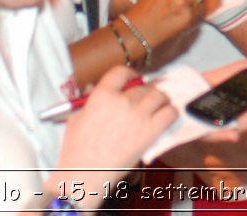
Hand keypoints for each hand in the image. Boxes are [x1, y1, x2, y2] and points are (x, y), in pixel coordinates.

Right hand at [52, 66, 175, 203]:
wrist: (85, 174)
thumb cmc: (76, 149)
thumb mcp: (76, 117)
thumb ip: (89, 100)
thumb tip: (95, 89)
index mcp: (103, 94)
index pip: (122, 72)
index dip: (130, 75)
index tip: (132, 80)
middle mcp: (123, 100)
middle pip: (142, 86)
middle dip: (144, 91)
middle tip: (145, 98)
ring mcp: (139, 115)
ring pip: (159, 95)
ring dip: (160, 98)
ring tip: (159, 104)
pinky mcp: (150, 132)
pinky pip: (169, 113)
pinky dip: (171, 112)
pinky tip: (167, 115)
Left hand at [192, 60, 246, 143]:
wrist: (171, 97)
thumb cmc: (195, 89)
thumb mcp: (216, 77)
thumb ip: (235, 72)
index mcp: (236, 108)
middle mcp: (230, 120)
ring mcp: (218, 128)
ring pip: (240, 126)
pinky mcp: (203, 133)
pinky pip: (215, 136)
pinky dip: (225, 137)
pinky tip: (235, 135)